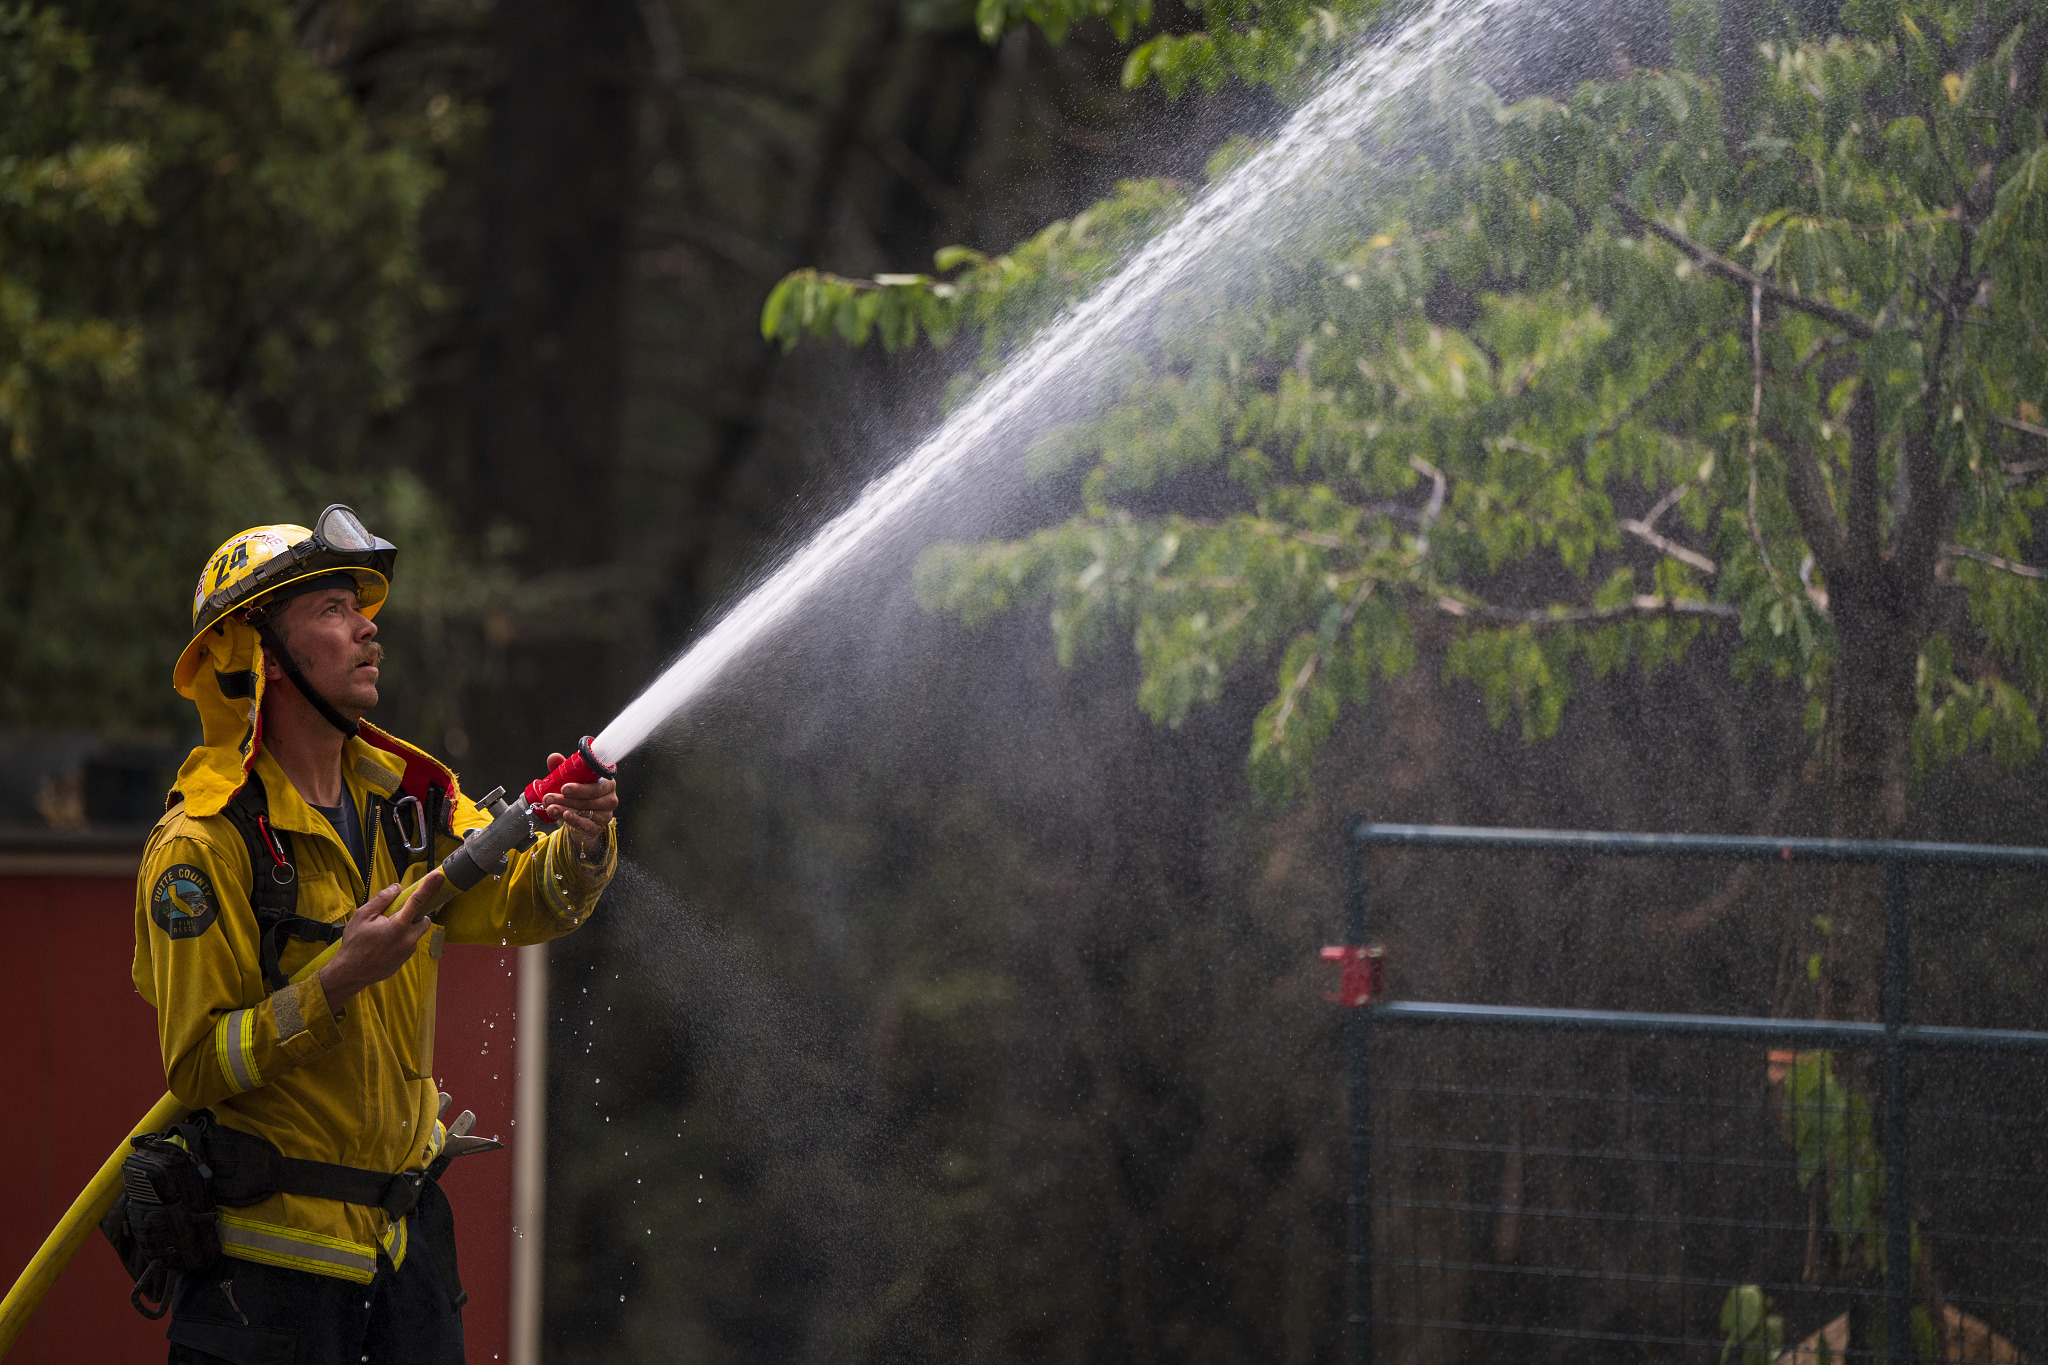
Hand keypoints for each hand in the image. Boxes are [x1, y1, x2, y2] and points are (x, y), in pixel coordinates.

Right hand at [317, 871, 444, 1010]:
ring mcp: (408, 952)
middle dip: (415, 915)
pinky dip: (401, 941)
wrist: (350, 973)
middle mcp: (408, 940)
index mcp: (398, 926)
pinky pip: (408, 945)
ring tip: (384, 933)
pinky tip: (383, 945)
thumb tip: (396, 888)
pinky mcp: (404, 960)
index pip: (418, 901)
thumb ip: (381, 899)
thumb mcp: (362, 916)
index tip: (439, 876)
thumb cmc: (354, 944)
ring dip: (406, 929)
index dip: (429, 887)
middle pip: (424, 920)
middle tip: (395, 916)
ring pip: (416, 933)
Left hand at [541, 752, 617, 858]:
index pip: (597, 785)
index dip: (581, 787)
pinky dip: (574, 821)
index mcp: (607, 783)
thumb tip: (554, 757)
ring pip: (585, 811)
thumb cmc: (577, 794)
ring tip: (550, 807)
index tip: (563, 788)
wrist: (579, 818)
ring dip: (565, 809)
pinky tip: (564, 816)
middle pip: (590, 799)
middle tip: (548, 797)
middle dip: (567, 799)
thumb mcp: (570, 780)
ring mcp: (606, 815)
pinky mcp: (598, 828)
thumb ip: (564, 768)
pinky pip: (587, 825)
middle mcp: (610, 799)